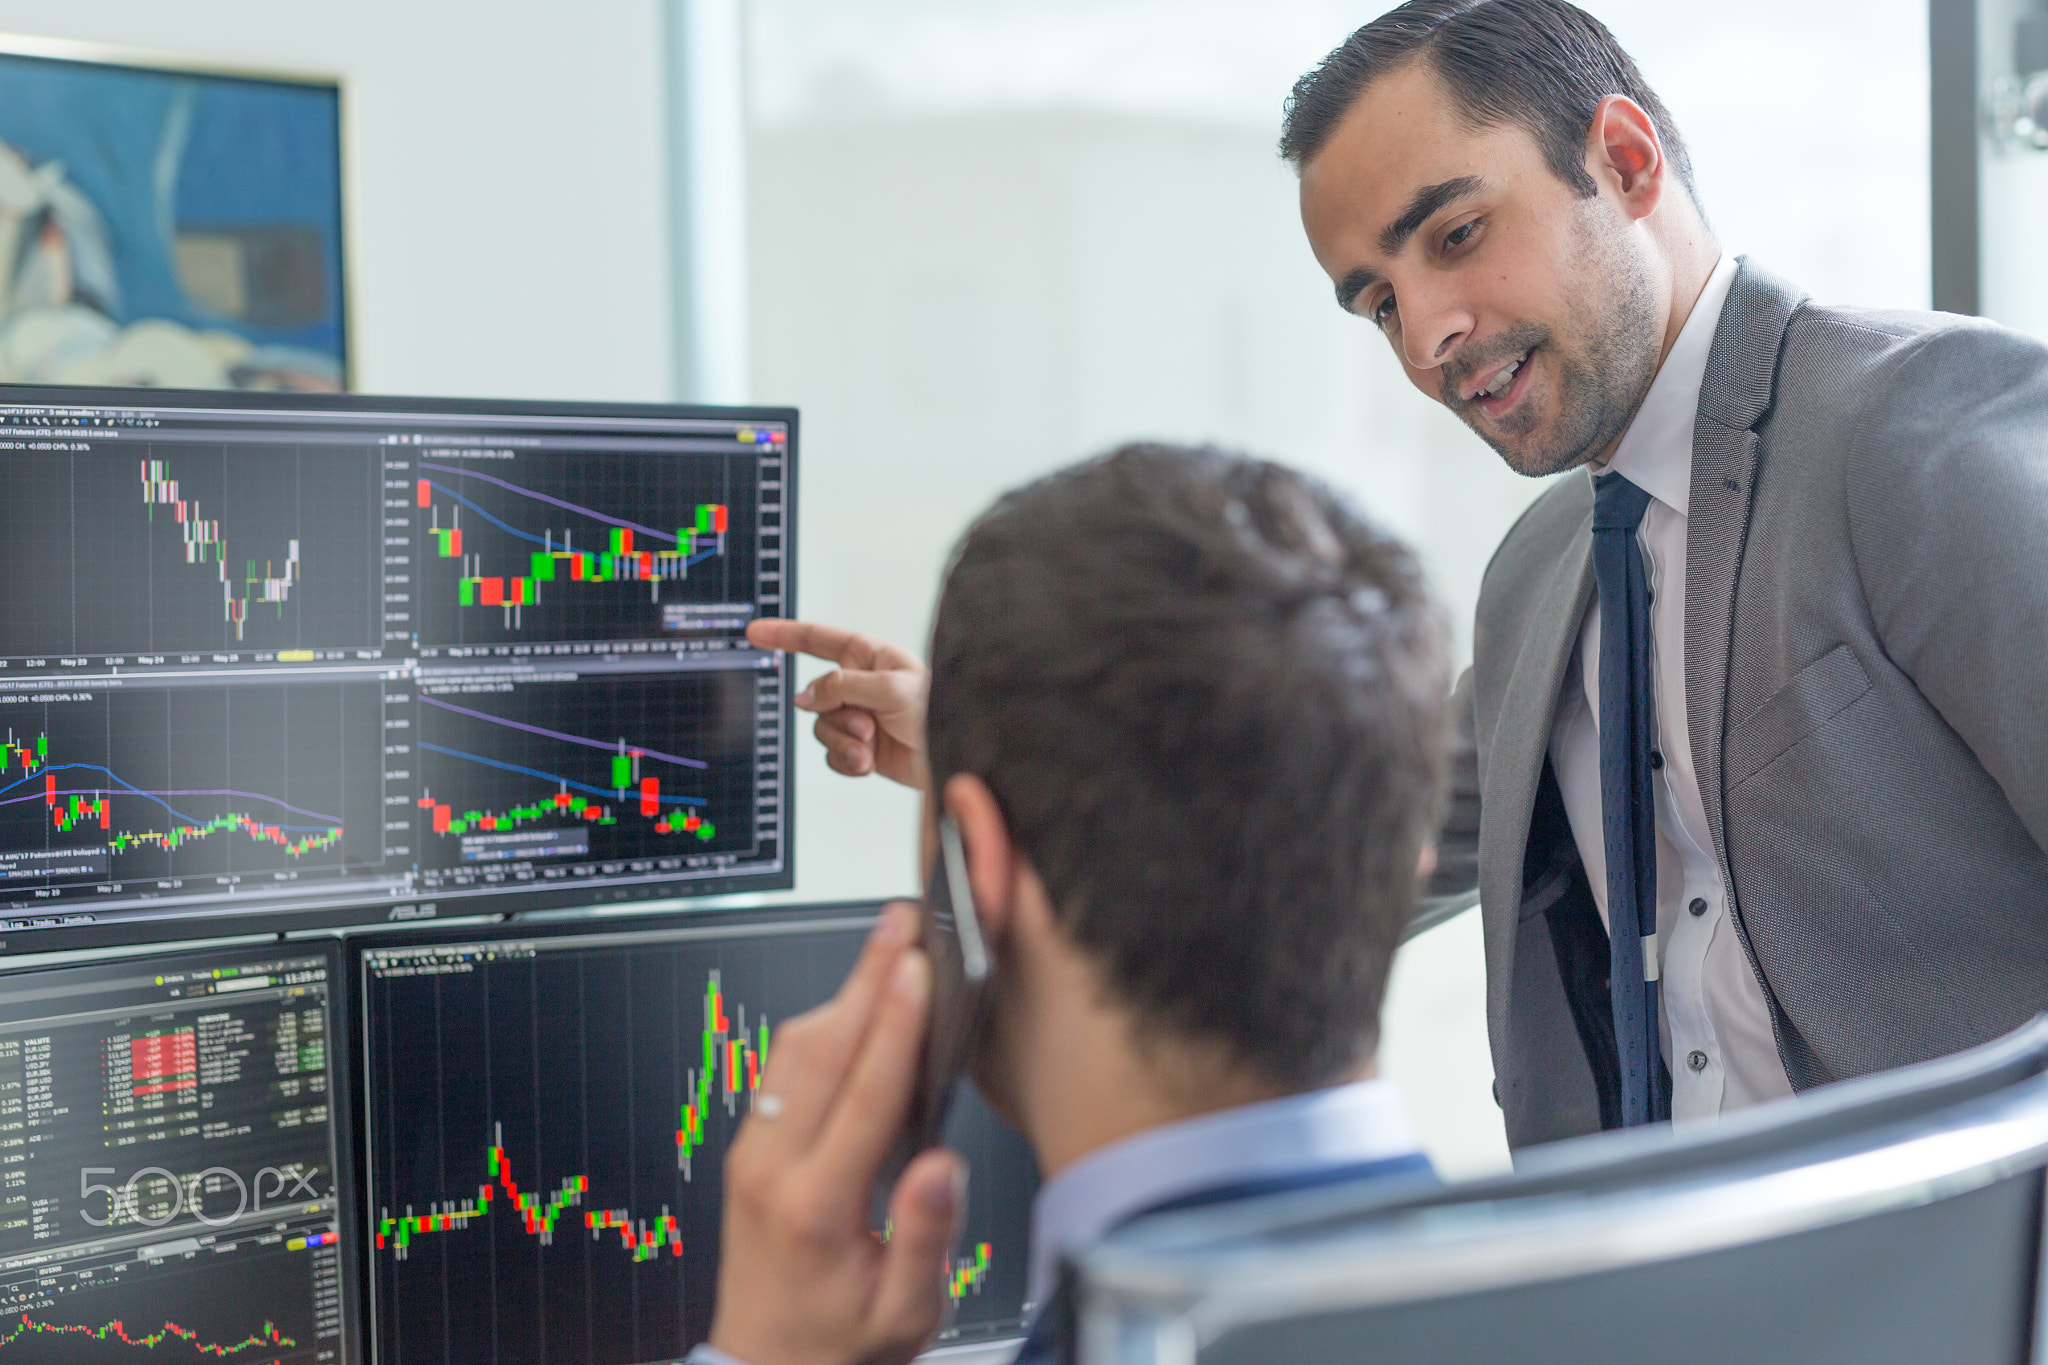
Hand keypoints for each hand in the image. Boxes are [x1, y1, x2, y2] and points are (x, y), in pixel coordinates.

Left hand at [707, 902, 964, 1364]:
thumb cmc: (839, 1345)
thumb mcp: (904, 1315)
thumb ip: (924, 1238)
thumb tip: (942, 1168)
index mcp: (815, 1208)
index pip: (862, 1095)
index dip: (895, 1026)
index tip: (917, 970)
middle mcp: (773, 1170)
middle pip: (823, 1049)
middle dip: (867, 977)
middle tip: (903, 922)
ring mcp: (753, 1155)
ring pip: (794, 1050)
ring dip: (843, 992)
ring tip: (886, 947)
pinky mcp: (750, 1150)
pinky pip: (781, 1070)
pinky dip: (822, 1025)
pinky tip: (853, 1005)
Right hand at [747, 620, 930, 788]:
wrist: (953, 759)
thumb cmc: (938, 713)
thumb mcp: (889, 688)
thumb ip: (841, 686)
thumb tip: (805, 697)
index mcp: (871, 657)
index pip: (819, 640)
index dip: (785, 635)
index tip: (755, 633)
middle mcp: (862, 686)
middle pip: (816, 696)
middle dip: (835, 715)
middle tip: (866, 725)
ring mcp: (860, 718)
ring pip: (821, 728)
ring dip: (844, 741)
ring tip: (871, 746)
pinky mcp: (862, 749)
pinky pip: (833, 755)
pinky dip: (848, 761)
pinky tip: (869, 763)